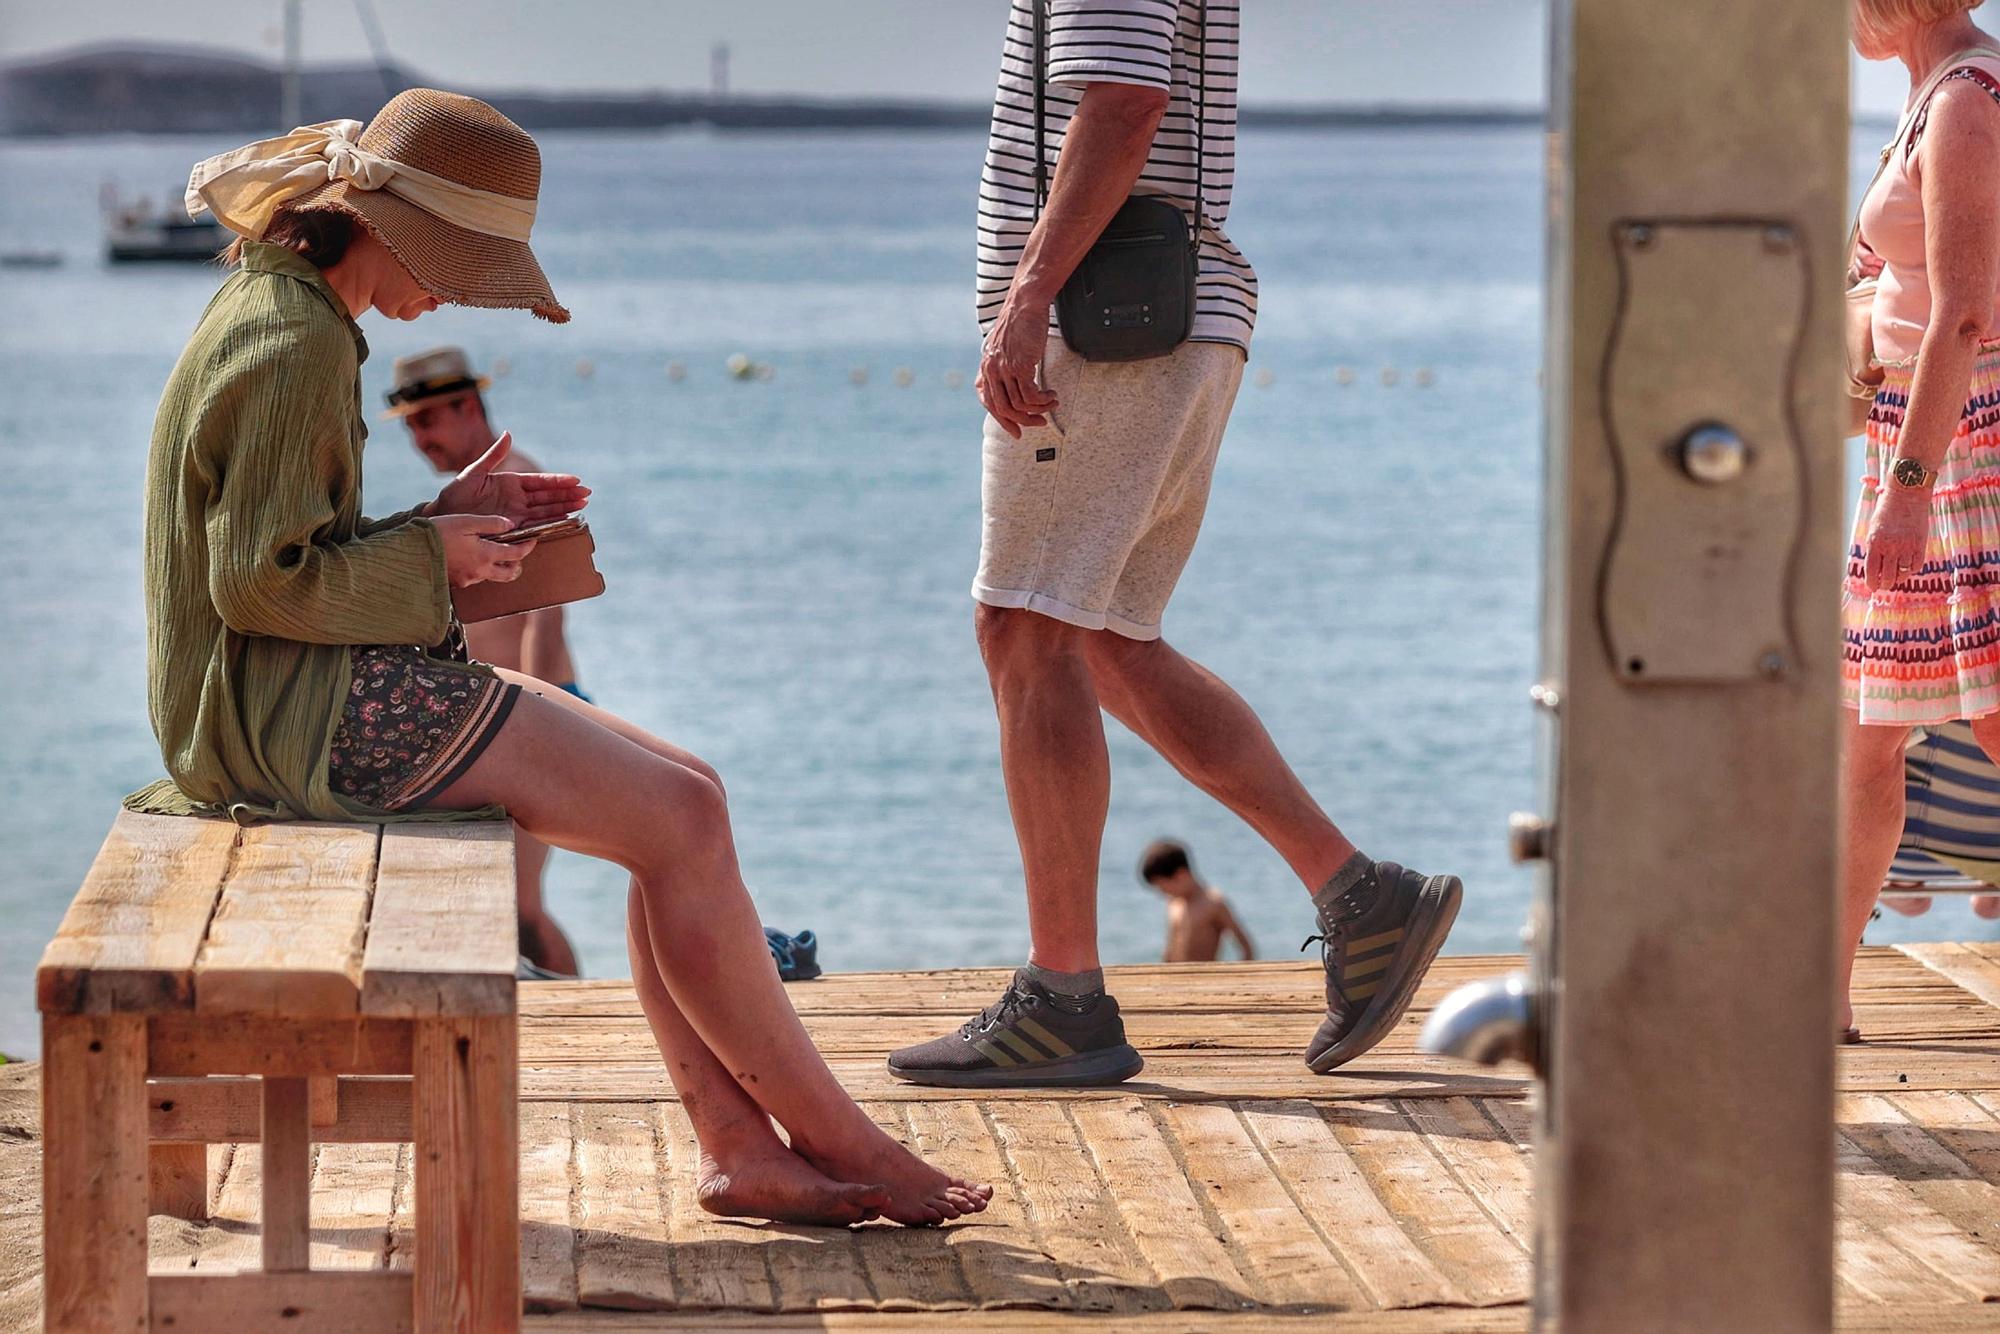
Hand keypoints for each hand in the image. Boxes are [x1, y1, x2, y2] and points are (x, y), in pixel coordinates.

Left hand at [429, 431, 590, 524]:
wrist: (444, 518)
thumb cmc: (455, 495)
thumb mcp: (473, 472)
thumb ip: (493, 455)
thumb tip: (508, 434)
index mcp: (510, 482)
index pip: (539, 481)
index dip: (558, 481)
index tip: (575, 480)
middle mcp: (517, 498)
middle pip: (548, 496)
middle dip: (568, 495)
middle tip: (587, 494)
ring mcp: (516, 514)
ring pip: (546, 510)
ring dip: (565, 508)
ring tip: (583, 505)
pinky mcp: (513, 529)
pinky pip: (536, 525)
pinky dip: (551, 523)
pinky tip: (566, 520)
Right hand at [434, 514, 534, 587]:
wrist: (408, 553)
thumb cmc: (437, 533)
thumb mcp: (465, 522)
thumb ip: (490, 523)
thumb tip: (511, 525)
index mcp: (485, 555)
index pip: (516, 554)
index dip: (527, 547)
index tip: (532, 540)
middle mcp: (480, 572)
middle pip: (509, 574)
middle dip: (516, 565)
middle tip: (516, 553)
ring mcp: (467, 580)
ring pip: (490, 576)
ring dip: (495, 566)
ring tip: (489, 551)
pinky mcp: (455, 584)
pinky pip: (473, 578)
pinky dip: (477, 569)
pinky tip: (468, 557)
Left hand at [977, 295, 1058, 438]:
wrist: (1024, 304)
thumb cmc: (1019, 323)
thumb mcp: (1005, 347)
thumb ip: (1003, 364)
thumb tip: (1012, 382)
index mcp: (986, 368)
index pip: (989, 403)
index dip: (1003, 420)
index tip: (1017, 431)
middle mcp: (992, 371)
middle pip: (1003, 409)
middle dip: (1023, 421)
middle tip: (1040, 423)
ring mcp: (1004, 369)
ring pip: (1019, 405)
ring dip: (1039, 410)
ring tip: (1052, 404)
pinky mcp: (1020, 366)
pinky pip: (1030, 396)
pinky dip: (1043, 401)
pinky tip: (1052, 396)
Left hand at [1863, 487, 1931, 590]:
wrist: (1907, 495)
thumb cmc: (1887, 510)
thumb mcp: (1874, 528)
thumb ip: (1874, 546)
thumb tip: (1874, 566)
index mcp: (1875, 543)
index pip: (1871, 571)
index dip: (1871, 583)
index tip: (1872, 588)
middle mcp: (1890, 547)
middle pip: (1887, 576)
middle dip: (1885, 584)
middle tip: (1884, 585)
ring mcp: (1907, 546)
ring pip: (1902, 573)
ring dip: (1898, 578)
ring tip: (1896, 578)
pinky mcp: (1921, 544)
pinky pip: (1916, 565)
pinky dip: (1911, 570)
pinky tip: (1907, 568)